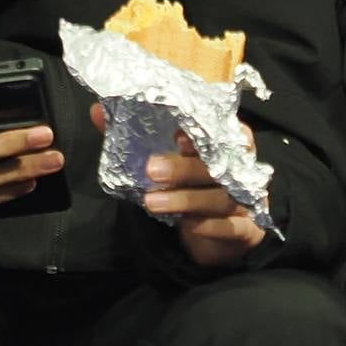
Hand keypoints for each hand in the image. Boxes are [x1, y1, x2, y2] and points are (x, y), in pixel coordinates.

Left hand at [93, 103, 266, 270]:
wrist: (220, 235)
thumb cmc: (191, 185)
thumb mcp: (166, 158)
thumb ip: (135, 133)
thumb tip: (98, 110)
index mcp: (226, 142)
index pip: (223, 129)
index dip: (203, 129)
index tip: (176, 134)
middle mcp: (241, 168)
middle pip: (218, 164)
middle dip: (184, 167)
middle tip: (151, 169)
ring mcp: (247, 199)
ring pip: (221, 197)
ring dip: (187, 199)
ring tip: (153, 202)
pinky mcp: (247, 230)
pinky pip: (230, 227)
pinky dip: (208, 226)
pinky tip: (187, 225)